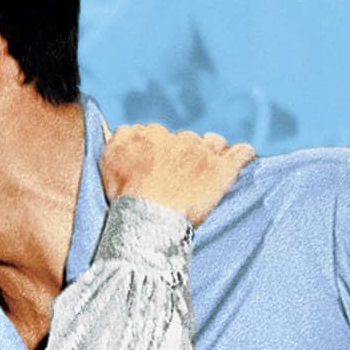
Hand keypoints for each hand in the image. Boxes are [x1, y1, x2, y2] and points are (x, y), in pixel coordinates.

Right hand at [101, 123, 254, 226]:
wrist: (149, 219)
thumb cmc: (126, 197)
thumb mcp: (107, 162)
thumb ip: (118, 140)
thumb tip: (126, 131)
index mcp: (147, 135)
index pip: (154, 133)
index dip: (156, 150)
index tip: (154, 167)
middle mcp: (175, 138)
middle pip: (184, 138)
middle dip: (183, 153)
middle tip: (178, 177)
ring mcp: (201, 152)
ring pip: (212, 142)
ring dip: (211, 151)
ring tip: (206, 170)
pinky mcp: (222, 169)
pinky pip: (242, 153)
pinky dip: (242, 155)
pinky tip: (241, 159)